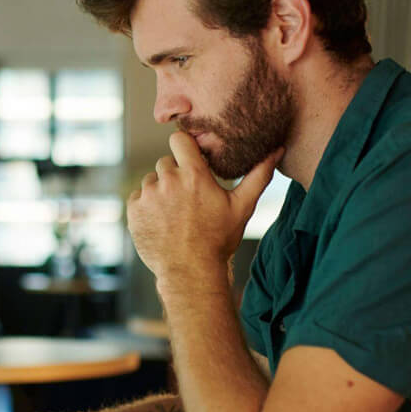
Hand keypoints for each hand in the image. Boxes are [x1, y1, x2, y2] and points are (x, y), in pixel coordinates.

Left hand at [127, 132, 281, 285]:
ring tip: (174, 214)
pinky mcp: (134, 211)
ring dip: (160, 191)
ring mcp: (148, 196)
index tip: (189, 158)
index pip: (179, 139)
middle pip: (166, 163)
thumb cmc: (218, 240)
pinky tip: (161, 222)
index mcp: (193, 175)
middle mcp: (168, 181)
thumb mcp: (242, 207)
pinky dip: (146, 207)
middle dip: (175, 175)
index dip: (184, 147)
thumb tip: (276, 150)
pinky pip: (137, 198)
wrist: (191, 272)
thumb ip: (258, 176)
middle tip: (187, 198)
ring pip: (151, 181)